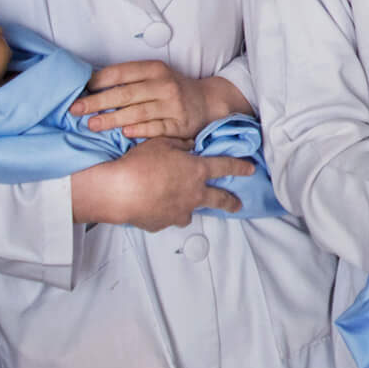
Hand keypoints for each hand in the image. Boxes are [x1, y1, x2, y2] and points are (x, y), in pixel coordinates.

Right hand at [69, 139, 252, 230]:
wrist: (118, 191)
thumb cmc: (139, 163)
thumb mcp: (161, 143)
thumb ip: (180, 144)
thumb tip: (189, 145)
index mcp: (197, 171)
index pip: (225, 166)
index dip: (239, 166)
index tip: (250, 169)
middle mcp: (193, 194)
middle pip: (219, 199)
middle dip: (230, 201)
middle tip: (237, 204)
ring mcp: (179, 212)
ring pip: (190, 213)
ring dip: (190, 208)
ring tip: (184, 206)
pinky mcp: (162, 224)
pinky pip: (167, 219)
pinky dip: (164, 213)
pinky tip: (153, 207)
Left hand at [75, 61, 246, 140]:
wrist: (207, 102)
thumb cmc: (171, 89)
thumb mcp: (155, 76)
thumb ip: (129, 80)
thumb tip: (90, 86)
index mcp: (155, 69)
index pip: (121, 72)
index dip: (98, 81)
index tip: (79, 90)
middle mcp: (165, 85)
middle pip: (126, 94)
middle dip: (98, 102)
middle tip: (76, 110)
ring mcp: (173, 106)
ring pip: (138, 112)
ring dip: (112, 119)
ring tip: (92, 125)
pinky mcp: (180, 125)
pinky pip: (156, 128)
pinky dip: (139, 131)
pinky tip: (124, 133)